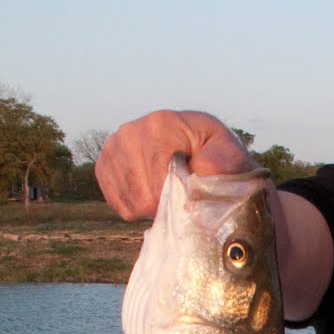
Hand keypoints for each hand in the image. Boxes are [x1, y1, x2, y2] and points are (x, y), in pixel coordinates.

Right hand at [94, 110, 252, 219]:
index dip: (177, 199)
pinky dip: (138, 208)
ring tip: (168, 190)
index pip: (158, 181)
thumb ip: (218, 165)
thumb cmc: (217, 156)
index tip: (192, 193)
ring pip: (130, 202)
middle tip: (181, 193)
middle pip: (142, 195)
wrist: (199, 148)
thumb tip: (192, 179)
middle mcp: (130, 132)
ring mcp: (113, 147)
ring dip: (152, 207)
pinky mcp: (104, 165)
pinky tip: (152, 193)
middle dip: (166, 204)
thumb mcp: (229, 156)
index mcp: (160, 124)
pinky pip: (118, 204)